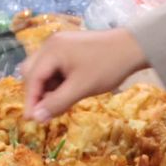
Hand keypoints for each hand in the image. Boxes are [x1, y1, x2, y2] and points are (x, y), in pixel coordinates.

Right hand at [21, 27, 147, 120]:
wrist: (134, 46)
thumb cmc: (107, 66)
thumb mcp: (81, 88)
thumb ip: (57, 103)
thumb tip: (36, 118)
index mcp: (51, 51)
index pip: (32, 78)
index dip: (30, 100)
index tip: (31, 120)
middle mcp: (51, 44)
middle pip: (32, 71)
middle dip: (37, 92)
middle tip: (47, 111)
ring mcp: (60, 44)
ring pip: (43, 70)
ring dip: (47, 87)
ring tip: (61, 101)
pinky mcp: (69, 48)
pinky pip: (55, 66)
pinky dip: (57, 80)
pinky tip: (68, 90)